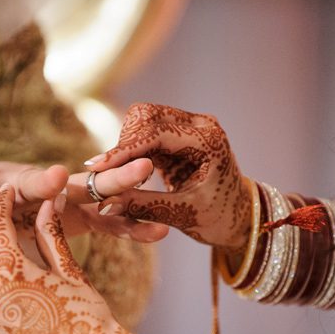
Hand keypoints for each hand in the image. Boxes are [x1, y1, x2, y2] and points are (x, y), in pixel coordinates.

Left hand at [0, 160, 167, 309]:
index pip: (12, 192)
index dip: (32, 188)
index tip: (56, 177)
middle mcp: (33, 187)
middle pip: (62, 184)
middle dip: (83, 178)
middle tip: (105, 169)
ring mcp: (61, 199)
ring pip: (95, 192)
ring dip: (123, 186)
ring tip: (150, 174)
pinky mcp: (79, 212)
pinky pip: (109, 219)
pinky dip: (132, 224)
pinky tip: (159, 232)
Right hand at [85, 103, 251, 248]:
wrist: (238, 217)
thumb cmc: (217, 218)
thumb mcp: (180, 215)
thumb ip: (142, 206)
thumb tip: (103, 204)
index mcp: (209, 140)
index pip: (157, 132)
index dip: (124, 149)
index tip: (97, 168)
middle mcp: (200, 125)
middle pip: (146, 115)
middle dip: (122, 143)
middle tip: (102, 172)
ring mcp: (190, 126)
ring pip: (143, 119)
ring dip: (125, 145)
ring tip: (110, 174)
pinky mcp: (179, 133)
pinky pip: (146, 132)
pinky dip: (131, 150)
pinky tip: (120, 171)